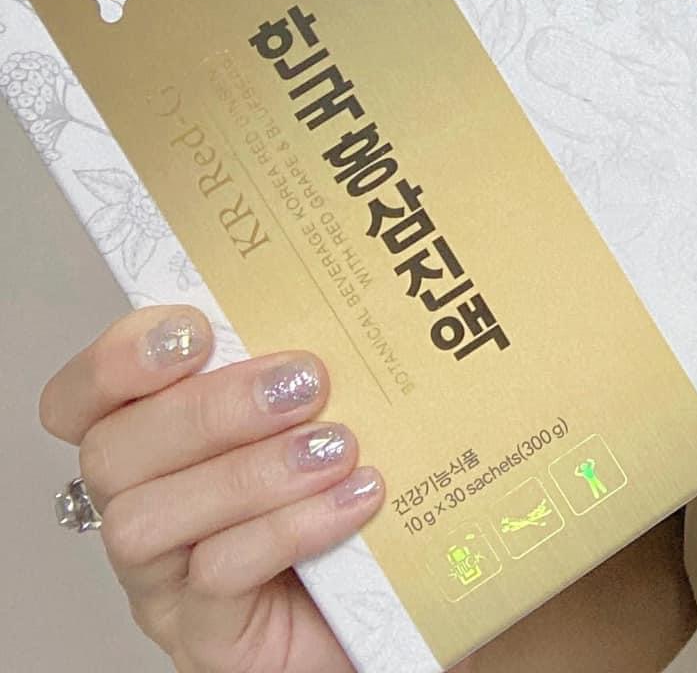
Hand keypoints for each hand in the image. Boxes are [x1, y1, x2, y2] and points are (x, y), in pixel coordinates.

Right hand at [38, 304, 382, 672]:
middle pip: (112, 451)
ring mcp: (166, 578)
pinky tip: (355, 498)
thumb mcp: (322, 414)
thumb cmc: (348, 500)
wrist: (383, 601)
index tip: (196, 330)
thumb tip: (354, 290)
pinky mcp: (206, 634)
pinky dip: (289, 526)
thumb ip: (308, 364)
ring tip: (336, 446)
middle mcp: (145, 506)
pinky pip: (216, 577)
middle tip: (306, 382)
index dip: (118, 358)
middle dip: (210, 407)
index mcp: (158, 442)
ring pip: (147, 519)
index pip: (84, 397)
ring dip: (249, 472)